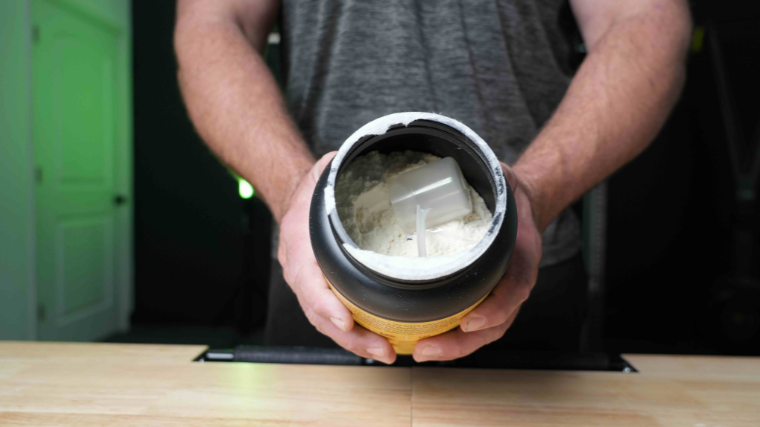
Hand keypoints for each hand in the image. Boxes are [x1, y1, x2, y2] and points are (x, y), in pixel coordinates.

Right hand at [277, 152, 396, 363]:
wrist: (291, 196)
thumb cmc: (312, 188)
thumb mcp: (325, 171)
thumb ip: (343, 168)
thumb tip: (371, 157)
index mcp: (299, 240)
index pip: (307, 278)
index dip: (323, 302)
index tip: (344, 319)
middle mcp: (300, 268)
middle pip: (318, 312)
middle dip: (349, 336)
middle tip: (382, 350)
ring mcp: (308, 282)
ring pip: (326, 321)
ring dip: (355, 341)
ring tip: (386, 353)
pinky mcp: (321, 289)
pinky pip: (334, 316)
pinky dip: (355, 332)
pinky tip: (381, 341)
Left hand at [413, 162, 542, 361]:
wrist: (523, 204)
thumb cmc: (504, 192)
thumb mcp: (498, 176)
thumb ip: (481, 173)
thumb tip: (441, 154)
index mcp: (521, 249)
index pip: (516, 284)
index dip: (497, 306)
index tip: (471, 320)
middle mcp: (514, 277)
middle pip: (496, 321)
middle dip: (462, 342)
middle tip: (426, 349)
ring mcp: (502, 291)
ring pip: (484, 330)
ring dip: (454, 347)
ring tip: (420, 352)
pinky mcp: (486, 295)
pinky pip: (473, 322)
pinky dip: (451, 336)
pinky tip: (423, 341)